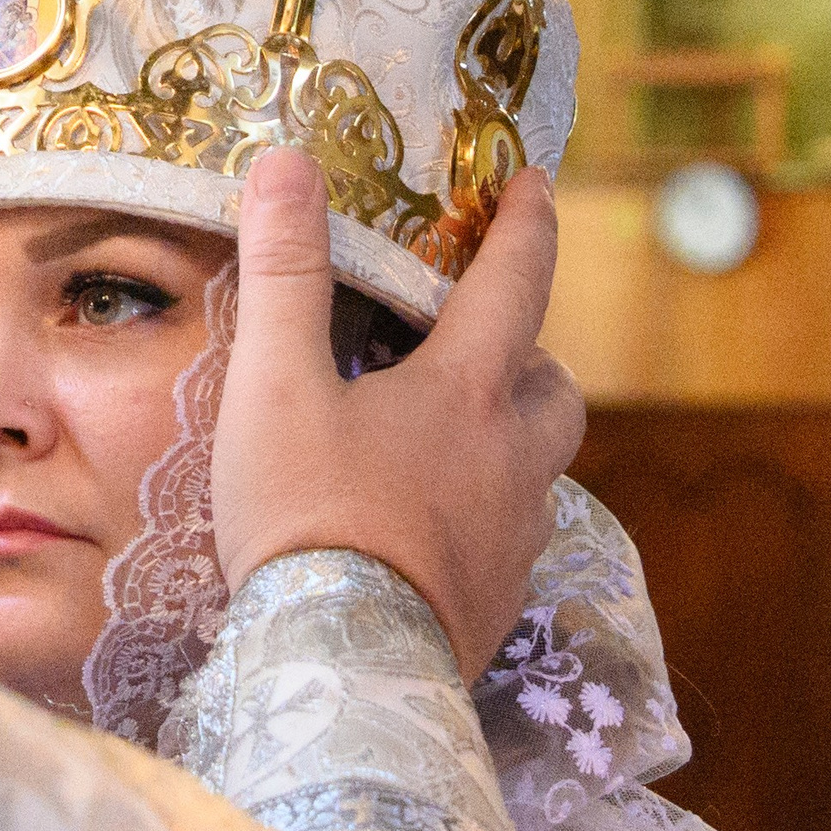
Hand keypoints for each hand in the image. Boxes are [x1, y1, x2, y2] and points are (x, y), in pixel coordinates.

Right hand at [211, 149, 583, 681]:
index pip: (517, 281)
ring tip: (448, 441)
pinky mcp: (497, 605)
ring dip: (510, 440)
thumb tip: (287, 164)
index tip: (534, 182)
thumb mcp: (275, 384)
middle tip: (480, 346)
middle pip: (555, 387)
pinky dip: (483, 516)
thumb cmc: (308, 516)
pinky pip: (510, 541)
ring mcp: (513, 539)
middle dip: (529, 354)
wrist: (341, 665)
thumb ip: (285, 274)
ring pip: (539, 469)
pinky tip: (428, 529)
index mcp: (470, 392)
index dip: (527, 223)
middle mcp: (513, 460)